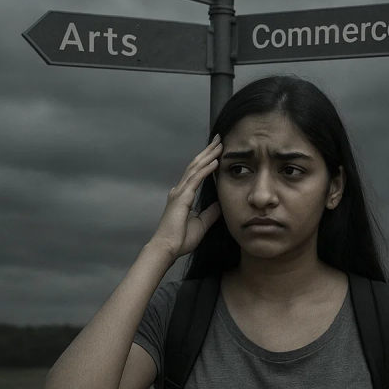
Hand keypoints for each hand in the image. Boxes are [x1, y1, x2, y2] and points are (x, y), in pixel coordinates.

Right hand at [148, 135, 222, 260]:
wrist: (168, 248)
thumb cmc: (181, 239)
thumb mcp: (202, 223)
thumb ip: (210, 212)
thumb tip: (221, 203)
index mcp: (183, 196)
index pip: (196, 173)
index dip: (206, 160)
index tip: (217, 151)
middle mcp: (180, 191)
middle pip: (195, 166)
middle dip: (207, 152)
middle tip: (219, 140)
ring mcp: (179, 193)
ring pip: (195, 168)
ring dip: (208, 156)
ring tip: (219, 145)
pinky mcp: (181, 198)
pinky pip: (195, 180)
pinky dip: (206, 170)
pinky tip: (215, 162)